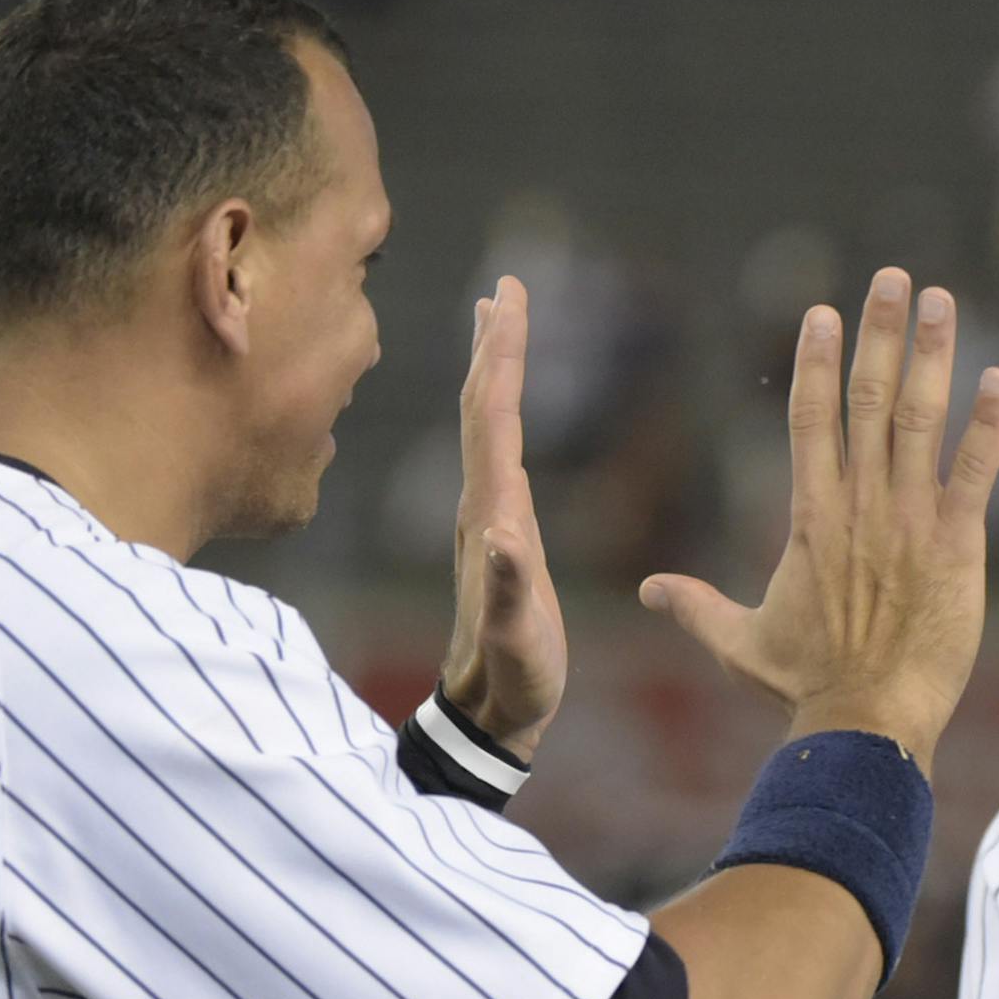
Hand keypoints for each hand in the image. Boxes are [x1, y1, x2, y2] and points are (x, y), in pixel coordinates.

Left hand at [439, 276, 565, 764]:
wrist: (487, 712)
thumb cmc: (514, 678)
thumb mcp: (518, 637)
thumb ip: (510, 588)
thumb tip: (505, 534)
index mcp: (491, 514)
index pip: (496, 419)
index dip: (505, 357)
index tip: (510, 298)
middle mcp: (481, 504)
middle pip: (485, 407)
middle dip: (497, 343)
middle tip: (507, 286)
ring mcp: (485, 516)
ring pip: (485, 425)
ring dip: (495, 369)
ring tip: (500, 323)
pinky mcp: (495, 531)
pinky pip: (497, 452)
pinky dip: (503, 412)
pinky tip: (507, 409)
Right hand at [637, 269, 998, 773]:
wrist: (866, 722)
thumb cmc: (805, 687)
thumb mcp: (739, 644)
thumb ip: (696, 607)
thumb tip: (649, 590)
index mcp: (810, 518)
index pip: (811, 419)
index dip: (817, 360)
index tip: (824, 312)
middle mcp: (859, 506)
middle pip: (867, 399)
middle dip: (878, 332)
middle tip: (892, 275)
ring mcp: (910, 521)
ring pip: (922, 420)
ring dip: (931, 355)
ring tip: (939, 299)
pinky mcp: (956, 546)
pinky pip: (976, 473)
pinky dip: (990, 426)